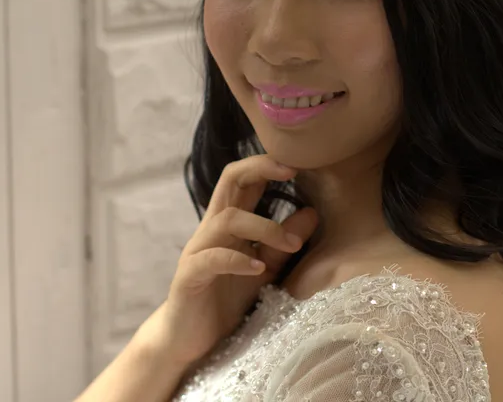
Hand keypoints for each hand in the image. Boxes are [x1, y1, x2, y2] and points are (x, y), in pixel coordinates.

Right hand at [146, 155, 317, 367]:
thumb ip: (282, 242)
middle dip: (260, 168)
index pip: (244, 179)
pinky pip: (212, 259)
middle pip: (229, 180)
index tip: (300, 162)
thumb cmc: (225, 298)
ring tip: (290, 245)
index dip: (268, 164)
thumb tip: (313, 212)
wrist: (189, 340)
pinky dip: (238, 260)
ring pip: (227, 219)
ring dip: (263, 227)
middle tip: (292, 171)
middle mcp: (212, 228)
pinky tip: (259, 269)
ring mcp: (198, 250)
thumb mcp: (263, 268)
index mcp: (229, 222)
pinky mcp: (189, 276)